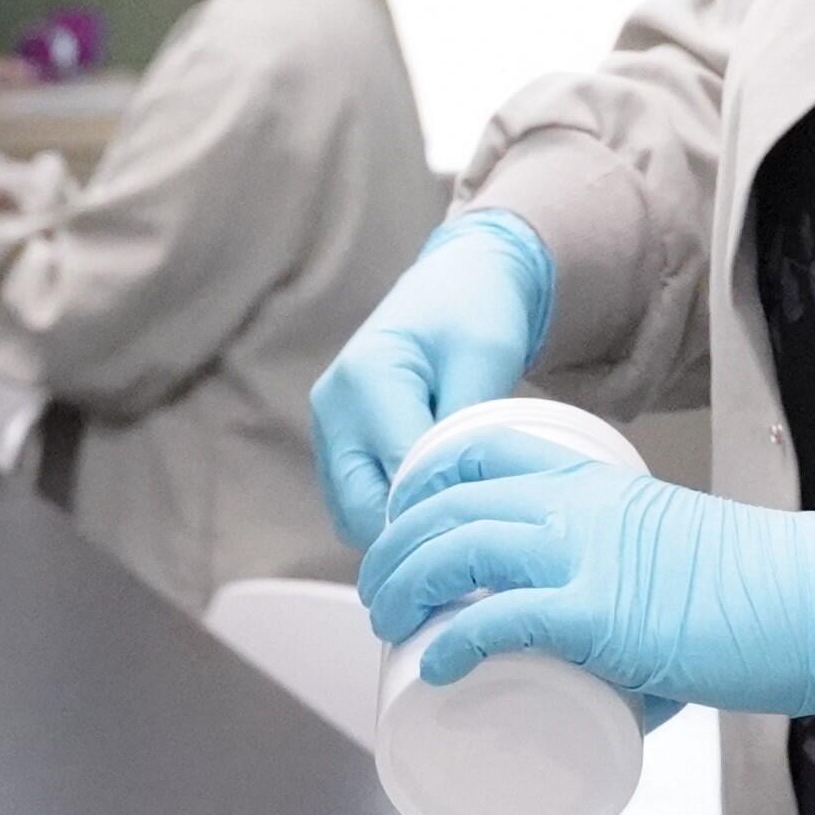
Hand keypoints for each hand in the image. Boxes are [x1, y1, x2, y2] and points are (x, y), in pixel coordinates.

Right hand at [311, 212, 552, 547]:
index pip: (397, 473)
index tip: (487, 520)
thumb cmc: (477, 313)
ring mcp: (327, 429)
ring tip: (457, 520)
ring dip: (400, 528)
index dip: (440, 505)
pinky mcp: (336, 445)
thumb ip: (466, 426)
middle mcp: (332, 409)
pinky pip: (356, 503)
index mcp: (366, 378)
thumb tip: (454, 497)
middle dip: (415, 530)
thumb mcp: (485, 358)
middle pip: (362, 509)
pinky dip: (390, 516)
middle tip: (473, 533)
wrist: (457, 281)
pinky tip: (435, 506)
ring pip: (354, 516)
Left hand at [357, 424, 814, 720]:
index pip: (485, 449)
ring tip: (387, 622)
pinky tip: (434, 665)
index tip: (404, 521)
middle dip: (394, 544)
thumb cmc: (771, 592)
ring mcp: (590, 557)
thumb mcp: (682, 563)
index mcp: (600, 485)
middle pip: (450, 501)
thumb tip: (621, 684)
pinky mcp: (602, 614)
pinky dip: (452, 639)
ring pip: (457, 548)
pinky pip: (499, 617)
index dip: (426, 479)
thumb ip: (641, 602)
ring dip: (402, 584)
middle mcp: (582, 508)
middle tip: (380, 593)